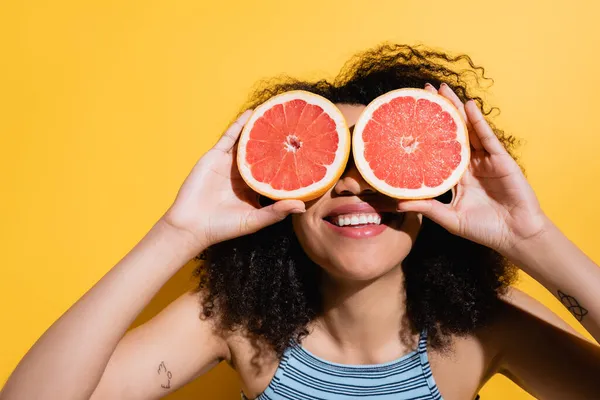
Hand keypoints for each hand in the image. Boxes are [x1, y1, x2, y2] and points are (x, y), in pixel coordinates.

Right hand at [162, 111, 305, 249]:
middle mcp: (243, 175)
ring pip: (248, 142)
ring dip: (260, 129)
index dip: (288, 164)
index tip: (307, 153)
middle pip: (263, 154)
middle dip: (277, 142)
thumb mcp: (254, 221)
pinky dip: (240, 124)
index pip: (274, 172)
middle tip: (296, 128)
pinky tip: (252, 113)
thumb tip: (302, 206)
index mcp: (254, 189)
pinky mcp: (216, 155)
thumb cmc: (223, 227)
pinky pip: (230, 137)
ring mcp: (229, 164)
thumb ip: (276, 212)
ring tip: (277, 114)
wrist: (191, 224)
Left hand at [397, 83, 548, 256]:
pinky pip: (487, 137)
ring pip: (468, 130)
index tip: (408, 118)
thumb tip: (398, 204)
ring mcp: (485, 160)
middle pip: (451, 133)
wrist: (515, 236)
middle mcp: (469, 165)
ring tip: (442, 89)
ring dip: (456, 109)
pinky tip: (469, 106)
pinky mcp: (500, 160)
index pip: (437, 150)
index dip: (425, 133)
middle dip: (439, 111)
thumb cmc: (484, 230)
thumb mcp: (450, 219)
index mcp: (456, 177)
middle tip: (424, 91)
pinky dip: (478, 121)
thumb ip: (426, 208)